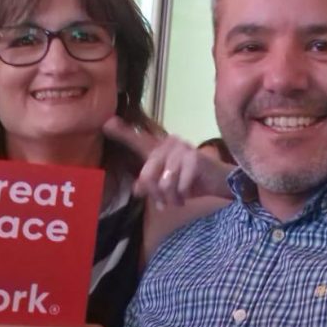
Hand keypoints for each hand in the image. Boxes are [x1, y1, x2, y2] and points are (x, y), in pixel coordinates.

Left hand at [103, 116, 233, 208]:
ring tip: (178, 200)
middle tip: (164, 204)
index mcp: (159, 147)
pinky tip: (189, 194)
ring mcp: (182, 148)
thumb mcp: (166, 185)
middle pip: (147, 174)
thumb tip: (136, 189)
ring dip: (171, 198)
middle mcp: (169, 143)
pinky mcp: (195, 158)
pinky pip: (179, 185)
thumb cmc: (191, 181)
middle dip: (155, 194)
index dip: (122, 133)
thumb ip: (149, 185)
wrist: (220, 182)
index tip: (106, 123)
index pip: (138, 139)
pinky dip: (183, 195)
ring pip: (164, 182)